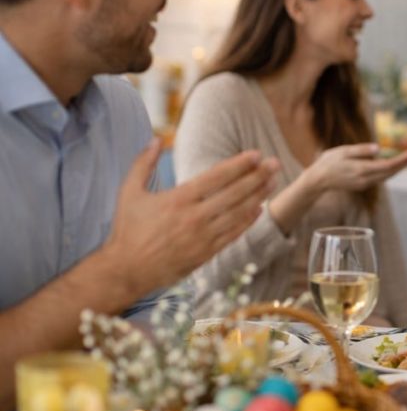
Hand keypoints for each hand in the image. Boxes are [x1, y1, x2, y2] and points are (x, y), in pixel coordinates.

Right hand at [102, 141, 278, 295]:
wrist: (127, 270)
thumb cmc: (127, 230)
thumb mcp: (128, 192)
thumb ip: (142, 164)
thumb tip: (155, 139)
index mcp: (178, 199)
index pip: (216, 177)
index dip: (239, 165)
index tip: (256, 154)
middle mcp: (195, 217)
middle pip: (234, 193)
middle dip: (258, 176)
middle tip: (275, 164)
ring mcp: (203, 236)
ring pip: (238, 213)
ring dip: (259, 196)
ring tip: (273, 182)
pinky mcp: (207, 253)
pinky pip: (234, 234)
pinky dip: (248, 221)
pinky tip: (259, 209)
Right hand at [308, 143, 406, 192]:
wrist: (318, 180)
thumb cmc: (328, 162)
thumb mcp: (343, 151)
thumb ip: (361, 150)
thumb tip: (378, 148)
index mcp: (361, 170)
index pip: (386, 166)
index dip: (399, 161)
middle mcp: (365, 179)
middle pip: (389, 173)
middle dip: (402, 165)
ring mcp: (363, 184)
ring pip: (385, 177)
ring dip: (397, 169)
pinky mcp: (361, 185)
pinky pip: (379, 178)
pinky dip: (387, 172)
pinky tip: (393, 167)